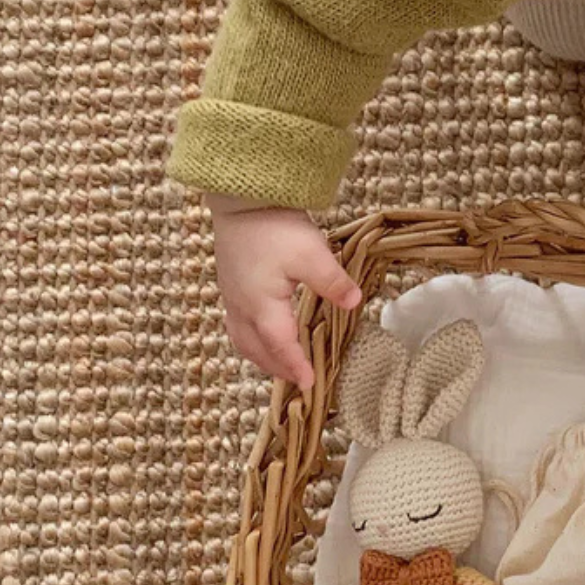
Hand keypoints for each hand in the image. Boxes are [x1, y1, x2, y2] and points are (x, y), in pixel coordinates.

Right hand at [207, 196, 361, 389]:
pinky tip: (264, 334)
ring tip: (281, 365)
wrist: (241, 199)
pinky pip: (237, 325)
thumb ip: (333, 281)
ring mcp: (231, 297)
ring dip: (262, 357)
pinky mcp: (229, 285)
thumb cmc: (274, 227)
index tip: (309, 384)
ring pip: (243, 340)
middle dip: (277, 369)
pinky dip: (252, 340)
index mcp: (262, 305)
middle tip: (299, 381)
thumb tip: (355, 303)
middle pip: (257, 350)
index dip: (295, 367)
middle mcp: (242, 307)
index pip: (280, 346)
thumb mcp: (311, 253)